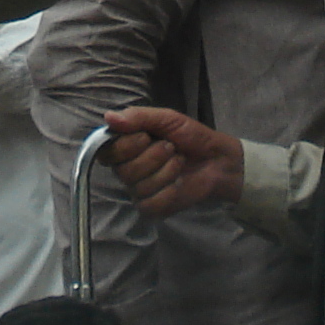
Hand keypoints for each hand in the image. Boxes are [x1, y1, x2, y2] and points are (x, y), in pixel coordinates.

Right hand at [100, 107, 244, 216]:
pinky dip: (169, 190)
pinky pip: (150, 203)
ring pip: (138, 187)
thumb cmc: (191, 136)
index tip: (146, 137)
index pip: (107, 153)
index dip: (125, 146)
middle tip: (170, 147)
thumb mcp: (166, 118)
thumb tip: (108, 117)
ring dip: (165, 171)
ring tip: (179, 161)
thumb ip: (138, 116)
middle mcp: (128, 170)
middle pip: (123, 171)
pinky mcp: (152, 208)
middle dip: (152, 157)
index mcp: (126, 148)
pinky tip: (179, 181)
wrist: (217, 159)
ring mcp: (138, 191)